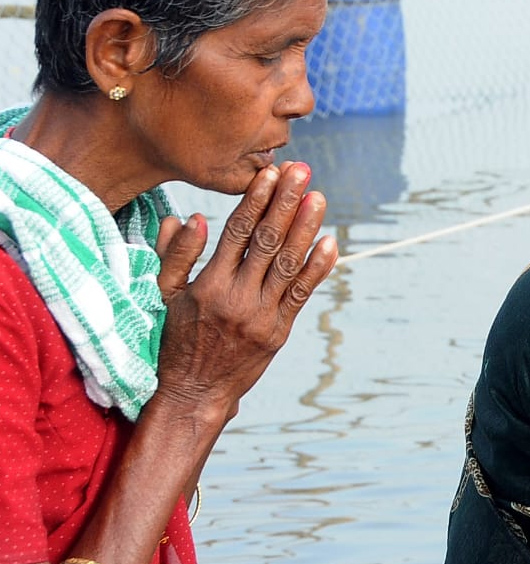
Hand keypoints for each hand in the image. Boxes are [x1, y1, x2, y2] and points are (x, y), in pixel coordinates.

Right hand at [154, 161, 338, 421]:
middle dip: (286, 202)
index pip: (237, 232)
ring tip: (318, 196)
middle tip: (301, 171)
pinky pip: (302, 294)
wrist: (195, 392)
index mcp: (208, 285)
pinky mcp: (279, 331)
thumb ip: (176, 255)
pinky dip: (318, 268)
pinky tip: (330, 242)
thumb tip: (191, 217)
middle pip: (267, 241)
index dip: (256, 200)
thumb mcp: (165, 296)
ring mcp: (261, 315)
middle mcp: (237, 298)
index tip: (270, 173)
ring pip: (289, 264)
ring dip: (306, 228)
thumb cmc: (177, 338)